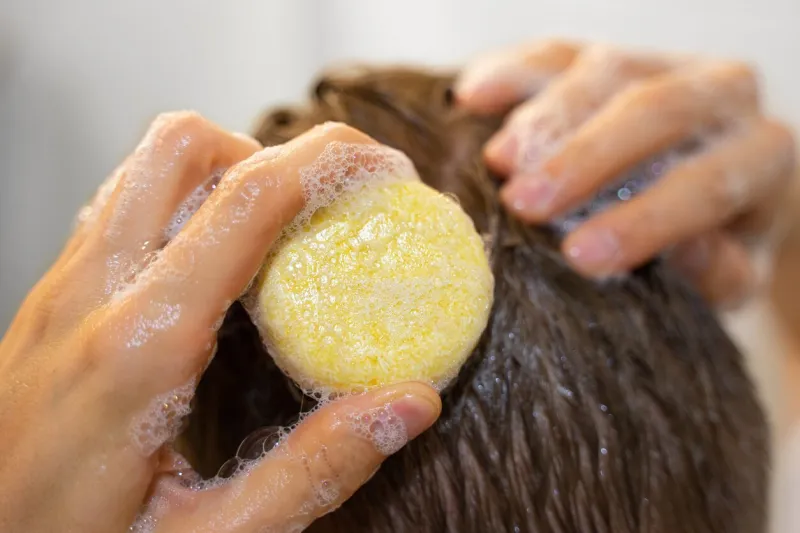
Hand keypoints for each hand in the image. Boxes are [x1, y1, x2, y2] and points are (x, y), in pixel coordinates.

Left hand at [0, 113, 440, 532]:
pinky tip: (216, 267)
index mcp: (142, 348)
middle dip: (271, 150)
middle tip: (326, 202)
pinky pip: (123, 208)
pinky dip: (184, 205)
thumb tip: (408, 406)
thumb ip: (314, 471)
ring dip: (224, 172)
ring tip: (278, 229)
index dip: (329, 163)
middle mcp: (93, 294)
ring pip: (146, 167)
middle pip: (183, 147)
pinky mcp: (53, 300)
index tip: (385, 170)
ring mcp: (63, 289)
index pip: (247, 200)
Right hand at [455, 39, 796, 306]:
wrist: (706, 188)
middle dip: (583, 158)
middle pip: (653, 109)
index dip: (644, 220)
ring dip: (544, 119)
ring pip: (603, 69)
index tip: (578, 257)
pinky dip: (511, 72)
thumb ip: (717, 270)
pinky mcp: (603, 56)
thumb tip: (687, 252)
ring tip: (498, 164)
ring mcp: (658, 63)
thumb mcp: (724, 271)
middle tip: (523, 204)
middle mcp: (720, 92)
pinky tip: (472, 97)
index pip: (709, 180)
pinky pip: (556, 52)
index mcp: (760, 153)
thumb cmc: (710, 239)